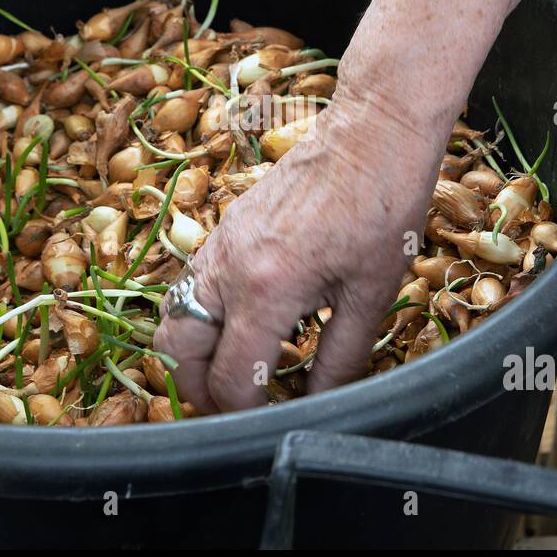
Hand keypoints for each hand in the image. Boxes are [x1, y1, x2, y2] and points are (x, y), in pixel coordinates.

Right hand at [153, 89, 443, 410]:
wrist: (370, 135)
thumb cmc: (382, 208)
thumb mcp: (372, 294)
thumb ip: (339, 359)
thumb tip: (321, 403)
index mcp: (267, 290)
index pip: (231, 378)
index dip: (244, 414)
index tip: (265, 422)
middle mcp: (229, 268)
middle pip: (177, 352)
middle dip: (197, 391)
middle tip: (231, 407)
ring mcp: (219, 244)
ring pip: (174, 316)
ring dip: (191, 353)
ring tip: (229, 371)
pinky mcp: (224, 228)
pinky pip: (190, 284)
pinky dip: (200, 315)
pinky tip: (241, 323)